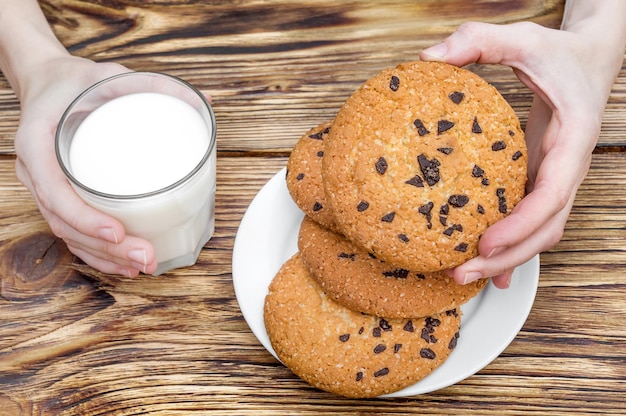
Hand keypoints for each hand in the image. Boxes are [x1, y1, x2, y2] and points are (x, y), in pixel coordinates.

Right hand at [14, 56, 157, 275]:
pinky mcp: (58, 195)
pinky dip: (95, 251)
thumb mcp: (110, 74)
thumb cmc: (78, 81)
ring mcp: (45, 186)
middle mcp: (36, 170)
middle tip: (145, 257)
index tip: (117, 232)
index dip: (84, 218)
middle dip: (104, 248)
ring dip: (103, 257)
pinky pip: (71, 230)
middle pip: (64, 222)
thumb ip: (152, 85)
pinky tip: (122, 264)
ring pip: (68, 233)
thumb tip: (204, 99)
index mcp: (39, 143)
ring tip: (141, 266)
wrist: (48, 83)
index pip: (55, 191)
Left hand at [420, 21, 623, 287]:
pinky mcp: (542, 180)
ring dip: (507, 259)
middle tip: (462, 272)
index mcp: (572, 141)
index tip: (486, 242)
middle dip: (508, 257)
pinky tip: (485, 264)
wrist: (591, 59)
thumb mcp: (523, 38)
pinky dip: (511, 247)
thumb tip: (427, 57)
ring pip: (540, 233)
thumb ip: (478, 40)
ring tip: (464, 274)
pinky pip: (530, 222)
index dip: (521, 224)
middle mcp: (569, 169)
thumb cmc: (560, 52)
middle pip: (546, 229)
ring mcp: (557, 179)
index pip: (553, 195)